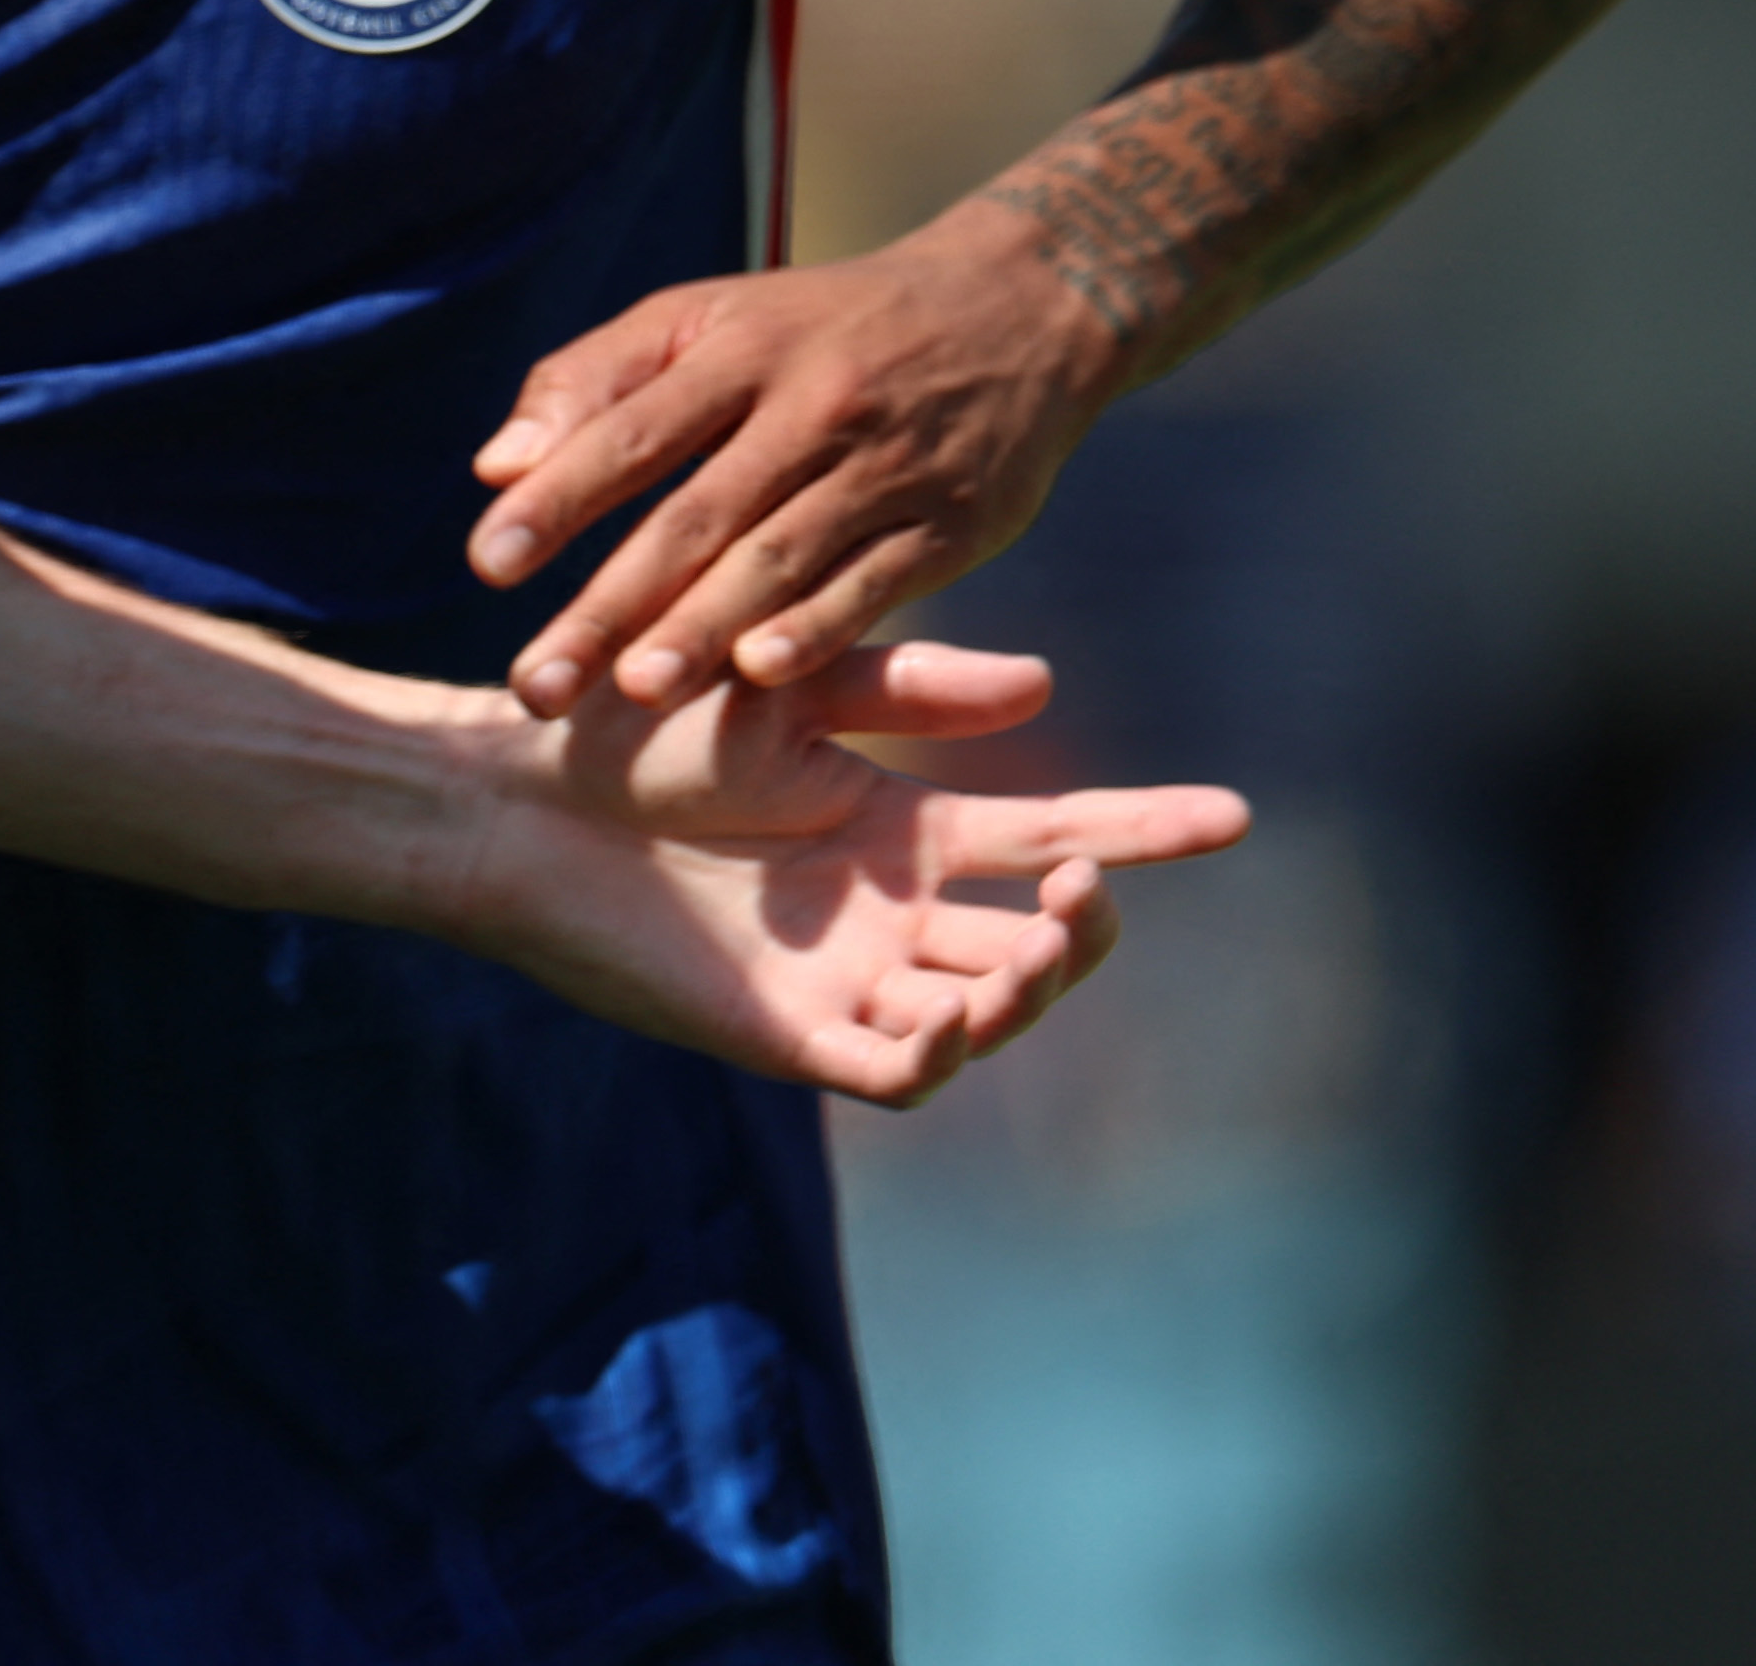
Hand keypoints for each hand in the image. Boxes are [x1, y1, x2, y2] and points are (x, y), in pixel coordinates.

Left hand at [430, 639, 1246, 1103]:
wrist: (521, 799)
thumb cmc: (636, 735)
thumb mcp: (786, 692)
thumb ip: (906, 689)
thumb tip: (1045, 684)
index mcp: (899, 828)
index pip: (1048, 834)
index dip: (1143, 828)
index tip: (1234, 814)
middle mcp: (890, 912)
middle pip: (1032, 943)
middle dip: (1083, 927)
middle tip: (1085, 887)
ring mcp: (847, 978)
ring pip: (982, 1012)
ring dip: (1023, 990)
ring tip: (1028, 946)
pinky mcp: (790, 1033)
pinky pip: (893, 1071)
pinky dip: (935, 1056)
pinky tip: (952, 1022)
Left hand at [468, 207, 1120, 715]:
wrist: (1017, 309)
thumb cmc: (820, 326)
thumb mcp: (708, 317)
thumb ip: (594, 382)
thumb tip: (495, 468)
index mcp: (736, 349)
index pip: (630, 430)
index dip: (557, 497)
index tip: (487, 564)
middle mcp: (809, 408)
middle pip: (695, 514)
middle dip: (610, 604)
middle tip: (538, 682)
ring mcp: (884, 468)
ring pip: (779, 557)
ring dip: (704, 628)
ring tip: (636, 692)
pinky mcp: (951, 524)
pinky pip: (874, 584)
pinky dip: (818, 628)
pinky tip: (761, 672)